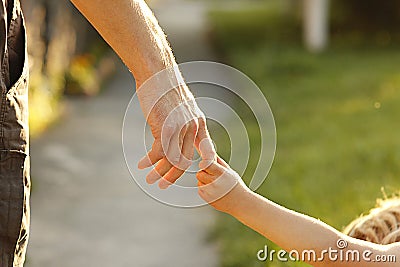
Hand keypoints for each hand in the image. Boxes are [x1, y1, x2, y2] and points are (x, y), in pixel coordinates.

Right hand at [136, 71, 215, 188]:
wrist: (157, 74)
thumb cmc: (166, 88)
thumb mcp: (182, 105)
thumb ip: (184, 121)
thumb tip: (179, 132)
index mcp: (199, 123)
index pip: (207, 149)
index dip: (207, 163)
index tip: (202, 172)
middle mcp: (192, 128)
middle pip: (185, 160)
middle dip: (173, 175)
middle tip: (163, 184)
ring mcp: (179, 129)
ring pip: (171, 159)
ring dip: (159, 172)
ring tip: (149, 179)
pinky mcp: (164, 128)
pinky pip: (158, 152)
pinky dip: (149, 161)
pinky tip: (142, 165)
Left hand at [196, 156, 249, 213]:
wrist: (241, 202)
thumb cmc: (236, 186)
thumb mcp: (229, 171)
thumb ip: (218, 162)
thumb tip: (210, 153)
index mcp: (220, 173)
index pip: (204, 164)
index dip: (204, 164)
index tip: (206, 164)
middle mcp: (214, 182)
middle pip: (200, 173)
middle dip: (204, 173)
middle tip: (213, 175)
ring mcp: (210, 192)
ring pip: (199, 181)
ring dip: (204, 181)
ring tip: (215, 184)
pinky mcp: (207, 199)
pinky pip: (200, 190)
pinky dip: (205, 189)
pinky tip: (214, 190)